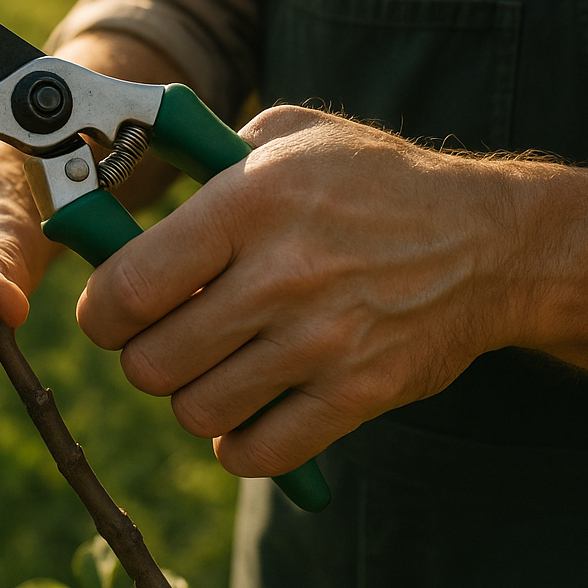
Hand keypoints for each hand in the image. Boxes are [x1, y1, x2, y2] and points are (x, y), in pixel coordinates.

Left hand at [76, 106, 527, 476]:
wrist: (486, 241)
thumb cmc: (371, 180)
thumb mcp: (287, 133)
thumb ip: (201, 152)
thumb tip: (122, 175)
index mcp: (251, 202)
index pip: (129, 287)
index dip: (101, 310)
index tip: (110, 310)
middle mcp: (283, 277)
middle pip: (152, 363)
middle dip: (142, 354)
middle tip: (165, 333)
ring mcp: (323, 343)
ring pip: (197, 412)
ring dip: (191, 393)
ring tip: (215, 362)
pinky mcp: (358, 394)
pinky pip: (259, 453)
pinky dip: (239, 440)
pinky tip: (249, 405)